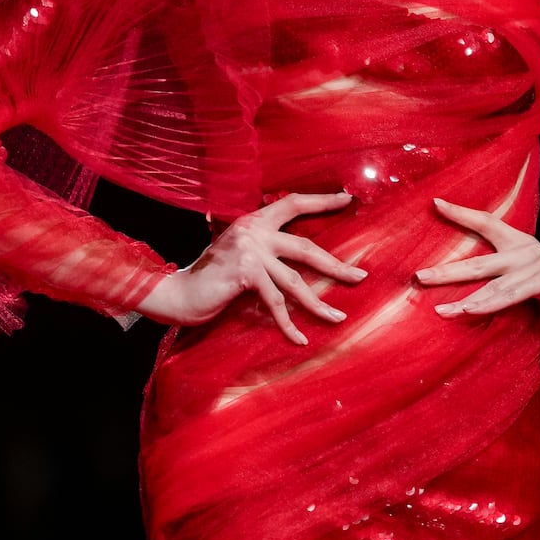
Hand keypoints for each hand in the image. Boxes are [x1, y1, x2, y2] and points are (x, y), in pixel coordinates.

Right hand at [142, 192, 364, 345]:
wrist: (178, 294)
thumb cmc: (208, 278)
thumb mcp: (234, 253)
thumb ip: (256, 246)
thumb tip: (286, 256)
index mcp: (253, 221)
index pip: (292, 203)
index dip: (320, 201)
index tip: (347, 199)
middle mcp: (253, 231)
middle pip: (306, 248)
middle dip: (336, 265)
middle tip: (361, 276)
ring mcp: (250, 251)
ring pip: (295, 281)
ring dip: (318, 303)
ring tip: (338, 317)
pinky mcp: (246, 274)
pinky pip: (275, 302)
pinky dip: (288, 324)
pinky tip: (300, 339)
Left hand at [417, 198, 539, 346]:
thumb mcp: (521, 288)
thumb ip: (499, 281)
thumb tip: (460, 288)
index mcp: (520, 245)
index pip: (488, 223)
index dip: (462, 214)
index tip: (436, 204)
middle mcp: (529, 249)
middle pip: (479, 261)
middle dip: (446, 271)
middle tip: (419, 276)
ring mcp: (539, 263)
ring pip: (491, 284)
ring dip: (462, 299)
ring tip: (439, 309)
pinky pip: (509, 295)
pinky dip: (487, 305)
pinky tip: (467, 311)